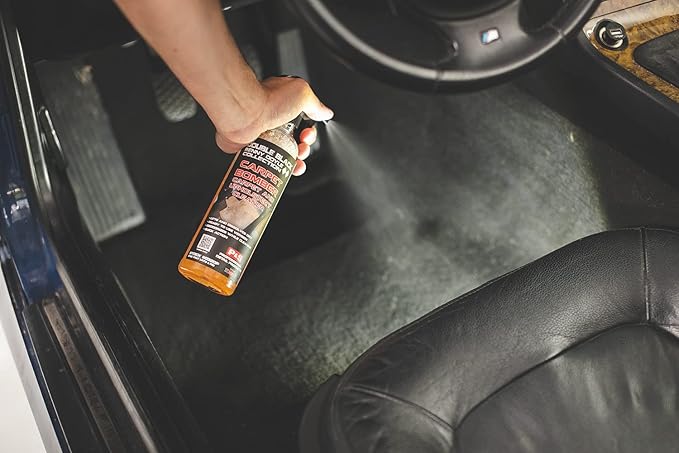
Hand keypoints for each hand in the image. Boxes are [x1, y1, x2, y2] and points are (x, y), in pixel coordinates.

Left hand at [214, 77, 333, 175]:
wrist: (244, 113)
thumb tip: (325, 112)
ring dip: (294, 163)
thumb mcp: (301, 93)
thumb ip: (315, 103)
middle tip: (301, 149)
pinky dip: (276, 170)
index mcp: (283, 107)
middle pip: (293, 142)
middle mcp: (271, 121)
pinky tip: (282, 171)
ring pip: (282, 156)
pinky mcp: (250, 149)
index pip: (302, 125)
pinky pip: (266, 164)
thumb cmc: (267, 99)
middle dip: (303, 150)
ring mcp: (260, 136)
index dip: (309, 133)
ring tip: (295, 163)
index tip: (308, 135)